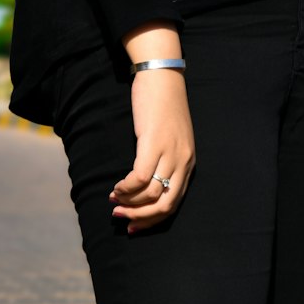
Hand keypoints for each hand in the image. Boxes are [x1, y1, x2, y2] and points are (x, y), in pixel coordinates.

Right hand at [109, 70, 195, 233]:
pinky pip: (140, 177)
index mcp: (189, 162)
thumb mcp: (171, 138)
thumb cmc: (163, 106)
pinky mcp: (154, 142)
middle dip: (141, 218)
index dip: (152, 220)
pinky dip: (126, 188)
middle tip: (121, 218)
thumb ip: (165, 160)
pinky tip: (117, 187)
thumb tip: (145, 187)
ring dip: (129, 203)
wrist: (162, 77)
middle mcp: (184, 161)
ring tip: (115, 200)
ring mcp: (170, 152)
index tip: (134, 226)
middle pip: (165, 205)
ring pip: (151, 194)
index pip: (174, 204)